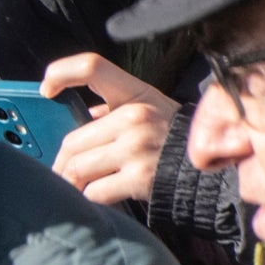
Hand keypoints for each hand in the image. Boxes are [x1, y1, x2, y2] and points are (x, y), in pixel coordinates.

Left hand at [43, 53, 176, 206]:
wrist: (218, 172)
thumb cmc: (175, 140)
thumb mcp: (152, 111)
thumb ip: (115, 111)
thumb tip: (82, 116)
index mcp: (136, 94)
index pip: (92, 67)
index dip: (61, 73)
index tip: (46, 90)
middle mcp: (134, 118)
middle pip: (72, 141)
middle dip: (62, 162)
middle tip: (62, 171)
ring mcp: (136, 148)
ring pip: (77, 167)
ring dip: (71, 181)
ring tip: (75, 186)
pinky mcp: (139, 178)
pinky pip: (94, 191)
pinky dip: (88, 197)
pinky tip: (96, 196)